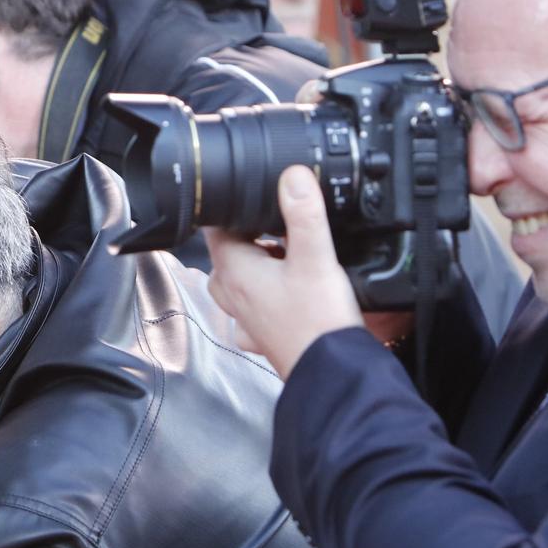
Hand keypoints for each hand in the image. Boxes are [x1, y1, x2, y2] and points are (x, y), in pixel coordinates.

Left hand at [205, 165, 362, 377]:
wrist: (333, 372)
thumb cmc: (319, 323)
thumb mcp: (316, 256)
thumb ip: (304, 212)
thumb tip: (292, 175)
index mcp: (234, 270)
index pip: (215, 226)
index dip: (233, 207)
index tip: (256, 194)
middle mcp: (231, 293)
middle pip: (230, 248)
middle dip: (252, 231)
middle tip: (285, 223)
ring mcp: (244, 315)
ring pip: (242, 275)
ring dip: (263, 260)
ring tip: (294, 252)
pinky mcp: (262, 332)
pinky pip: (257, 301)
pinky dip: (271, 289)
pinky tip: (294, 286)